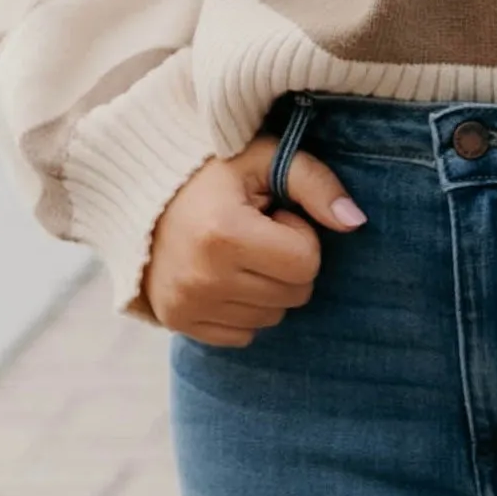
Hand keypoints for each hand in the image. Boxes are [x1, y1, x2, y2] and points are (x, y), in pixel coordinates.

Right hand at [141, 134, 365, 344]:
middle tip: (255, 232)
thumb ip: (316, 183)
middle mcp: (202, 277)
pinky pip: (242, 336)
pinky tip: (222, 275)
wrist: (139, 193)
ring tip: (235, 251)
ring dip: (266, 288)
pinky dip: (243, 310)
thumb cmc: (212, 172)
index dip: (299, 236)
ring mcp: (186, 304)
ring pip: (272, 319)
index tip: (273, 215)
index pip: (306, 264)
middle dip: (287, 263)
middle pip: (294, 295)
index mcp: (224, 233)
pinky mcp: (176, 321)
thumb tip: (356, 222)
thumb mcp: (264, 160)